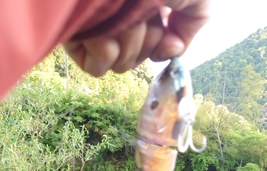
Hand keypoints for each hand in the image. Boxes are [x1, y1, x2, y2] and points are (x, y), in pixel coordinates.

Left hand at [63, 0, 209, 76]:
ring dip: (128, 43)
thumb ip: (192, 24)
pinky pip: (97, 67)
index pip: (150, 47)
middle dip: (145, 42)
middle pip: (136, 59)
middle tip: (143, 12)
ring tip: (124, 13)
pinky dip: (105, 53)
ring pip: (119, 65)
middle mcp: (117, 17)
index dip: (159, 45)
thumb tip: (170, 50)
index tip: (164, 28)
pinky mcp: (74, 35)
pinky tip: (105, 28)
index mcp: (140, 6)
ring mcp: (96, 27)